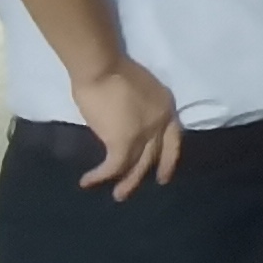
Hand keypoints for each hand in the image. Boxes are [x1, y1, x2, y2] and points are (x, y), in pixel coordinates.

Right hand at [70, 58, 182, 199]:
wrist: (102, 66)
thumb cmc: (113, 68)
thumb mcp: (139, 87)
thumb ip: (139, 107)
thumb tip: (127, 120)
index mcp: (165, 105)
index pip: (174, 137)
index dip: (169, 155)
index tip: (165, 170)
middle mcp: (160, 122)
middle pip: (158, 154)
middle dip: (153, 172)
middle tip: (152, 185)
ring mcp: (144, 135)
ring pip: (137, 166)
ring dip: (127, 182)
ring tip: (119, 196)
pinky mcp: (123, 143)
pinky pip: (113, 166)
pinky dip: (100, 176)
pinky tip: (88, 181)